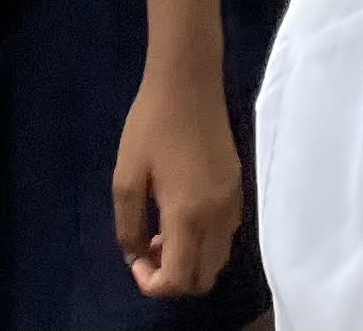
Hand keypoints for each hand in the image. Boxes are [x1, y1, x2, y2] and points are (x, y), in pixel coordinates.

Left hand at [114, 62, 242, 298]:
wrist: (189, 79)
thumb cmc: (152, 125)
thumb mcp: (125, 178)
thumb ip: (128, 226)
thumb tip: (136, 253)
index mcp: (188, 214)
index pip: (178, 279)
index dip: (152, 283)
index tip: (135, 259)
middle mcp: (218, 214)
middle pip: (203, 278)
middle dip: (174, 278)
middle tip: (149, 251)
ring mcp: (232, 199)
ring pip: (218, 258)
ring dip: (191, 260)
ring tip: (163, 233)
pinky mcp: (238, 184)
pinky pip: (226, 233)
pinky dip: (205, 241)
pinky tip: (183, 214)